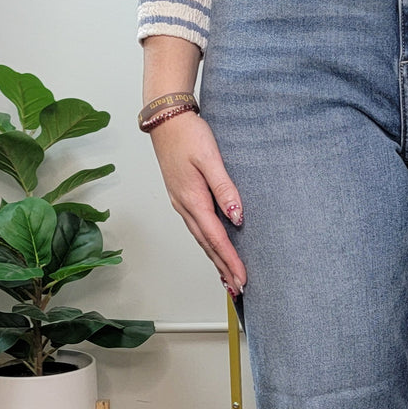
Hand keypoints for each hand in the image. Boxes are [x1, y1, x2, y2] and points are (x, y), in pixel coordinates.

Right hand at [149, 111, 246, 294]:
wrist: (165, 119)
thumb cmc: (188, 135)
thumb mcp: (210, 159)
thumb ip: (225, 188)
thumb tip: (237, 216)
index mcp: (193, 200)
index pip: (217, 238)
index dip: (230, 261)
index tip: (242, 278)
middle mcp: (185, 206)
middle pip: (207, 245)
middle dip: (223, 268)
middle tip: (238, 289)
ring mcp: (181, 203)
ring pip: (201, 239)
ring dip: (215, 260)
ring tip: (228, 278)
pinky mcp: (182, 197)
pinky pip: (197, 228)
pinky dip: (207, 244)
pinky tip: (213, 249)